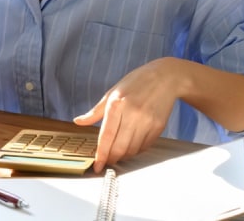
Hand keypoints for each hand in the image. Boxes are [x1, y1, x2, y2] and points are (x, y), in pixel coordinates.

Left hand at [73, 57, 184, 171]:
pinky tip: (131, 146)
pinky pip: (144, 146)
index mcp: (117, 104)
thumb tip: (78, 121)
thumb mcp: (112, 93)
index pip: (106, 136)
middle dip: (111, 159)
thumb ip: (95, 112)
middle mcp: (132, 113)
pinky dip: (136, 150)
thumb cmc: (135, 83)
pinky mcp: (158, 126)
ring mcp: (147, 121)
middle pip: (119, 147)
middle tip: (107, 162)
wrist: (165, 78)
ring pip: (132, 149)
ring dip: (123, 156)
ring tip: (117, 154)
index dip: (101, 154)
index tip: (97, 166)